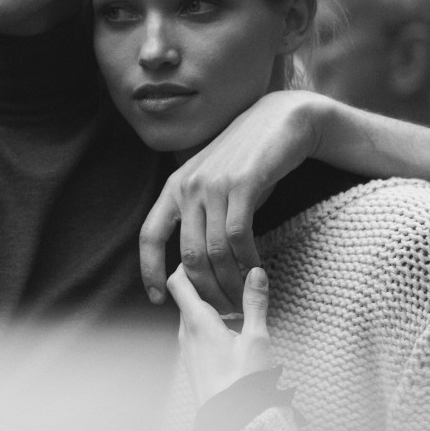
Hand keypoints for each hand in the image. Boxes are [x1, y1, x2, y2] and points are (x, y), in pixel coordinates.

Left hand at [140, 90, 328, 311]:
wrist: (280, 121)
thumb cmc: (247, 161)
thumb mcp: (213, 185)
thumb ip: (200, 216)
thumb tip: (195, 263)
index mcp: (173, 188)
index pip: (149, 235)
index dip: (149, 269)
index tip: (157, 298)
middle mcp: (187, 186)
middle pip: (187, 253)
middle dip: (204, 288)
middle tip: (221, 309)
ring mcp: (213, 184)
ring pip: (214, 249)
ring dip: (229, 281)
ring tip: (240, 298)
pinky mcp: (242, 184)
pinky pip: (239, 236)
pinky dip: (247, 260)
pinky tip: (256, 272)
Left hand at [167, 264, 274, 404]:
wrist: (231, 421)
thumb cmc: (244, 381)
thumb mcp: (257, 339)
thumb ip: (255, 303)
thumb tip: (256, 271)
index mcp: (197, 321)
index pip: (178, 279)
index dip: (189, 263)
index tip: (209, 255)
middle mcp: (184, 330)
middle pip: (184, 294)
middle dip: (203, 280)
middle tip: (227, 271)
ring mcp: (186, 346)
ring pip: (189, 312)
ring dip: (206, 301)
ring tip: (232, 296)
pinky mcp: (191, 359)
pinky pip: (193, 329)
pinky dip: (207, 319)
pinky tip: (229, 324)